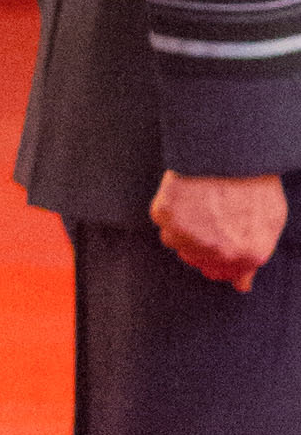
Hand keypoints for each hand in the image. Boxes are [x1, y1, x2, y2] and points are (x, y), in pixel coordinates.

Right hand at [150, 168, 289, 289]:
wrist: (235, 148)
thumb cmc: (254, 181)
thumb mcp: (271, 220)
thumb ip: (253, 258)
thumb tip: (241, 286)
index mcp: (248, 255)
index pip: (217, 274)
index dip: (215, 256)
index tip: (215, 236)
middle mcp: (218, 252)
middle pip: (193, 258)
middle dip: (200, 239)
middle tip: (211, 211)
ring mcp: (190, 235)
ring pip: (174, 240)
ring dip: (183, 223)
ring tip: (202, 198)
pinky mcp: (167, 215)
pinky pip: (162, 218)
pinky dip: (171, 205)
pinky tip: (189, 190)